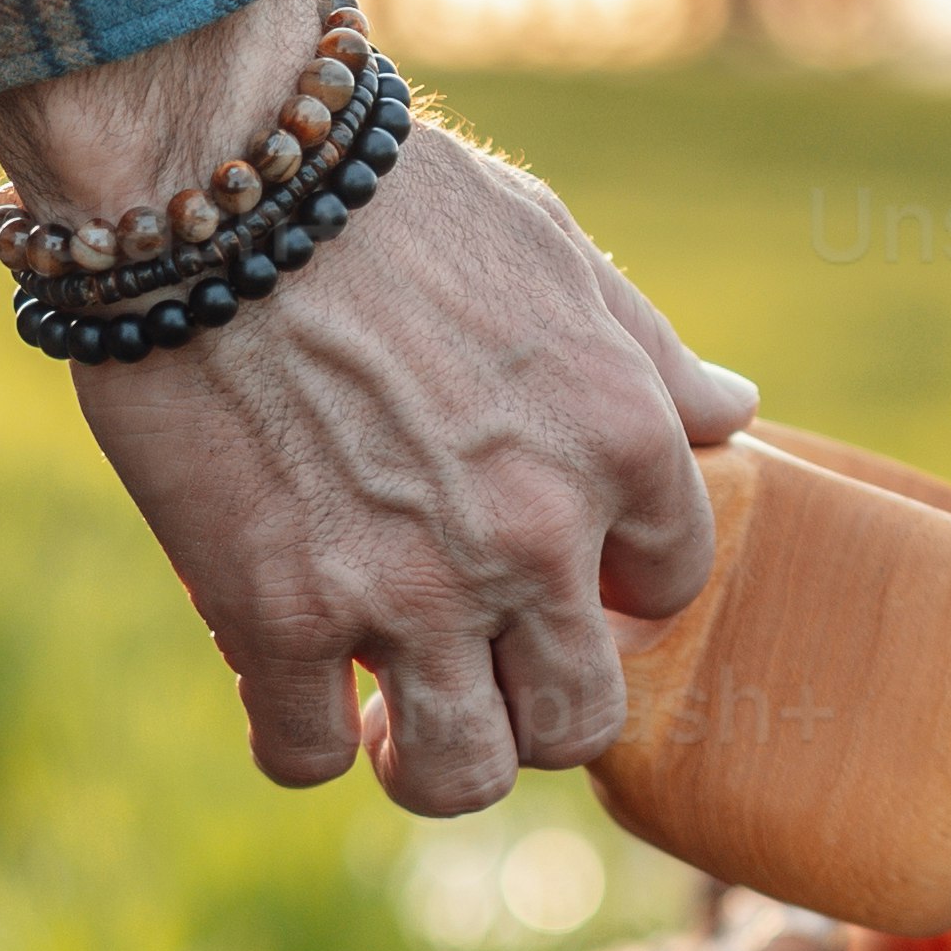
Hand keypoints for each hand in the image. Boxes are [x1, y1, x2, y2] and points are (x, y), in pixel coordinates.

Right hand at [0, 0, 755, 813]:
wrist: (216, 176)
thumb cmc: (389, 199)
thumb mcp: (555, 251)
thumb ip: (646, 355)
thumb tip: (734, 410)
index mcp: (618, 444)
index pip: (666, 590)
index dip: (603, 589)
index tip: (543, 571)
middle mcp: (534, 537)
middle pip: (578, 720)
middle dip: (527, 705)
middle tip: (468, 663)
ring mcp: (408, 591)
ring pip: (462, 774)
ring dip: (429, 759)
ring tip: (386, 716)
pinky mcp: (277, 616)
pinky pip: (306, 757)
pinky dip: (296, 736)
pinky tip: (279, 679)